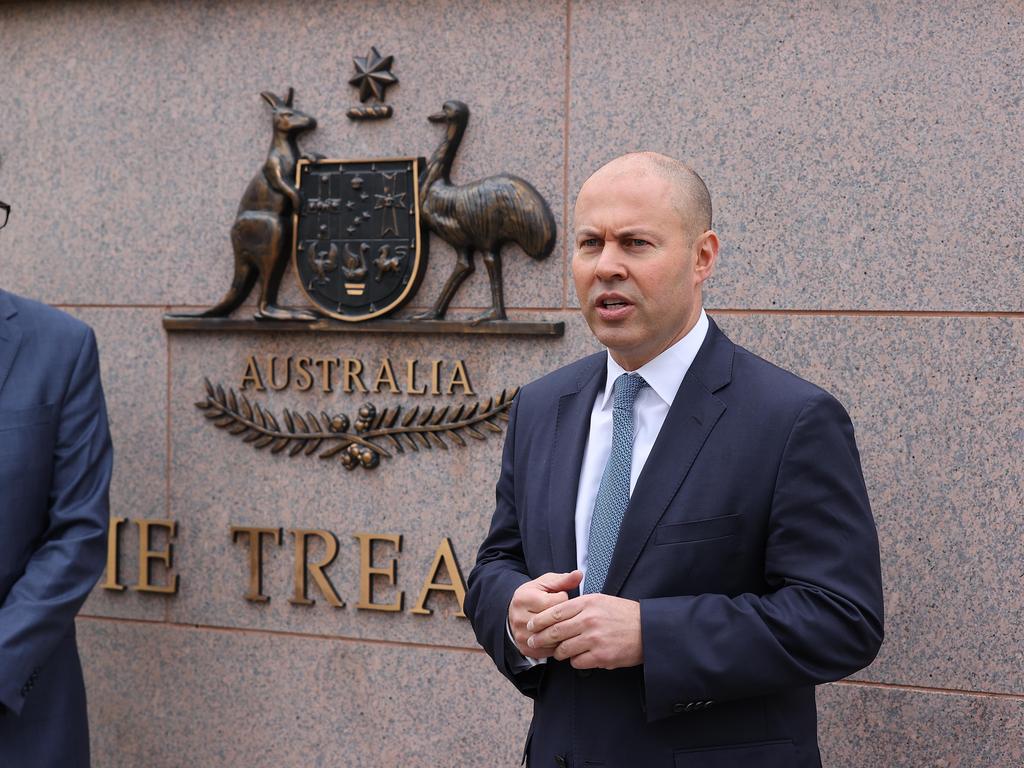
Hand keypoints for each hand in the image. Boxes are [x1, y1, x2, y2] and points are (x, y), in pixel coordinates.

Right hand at [508, 571, 582, 658]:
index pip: (556, 603)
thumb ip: (563, 580)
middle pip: (555, 622)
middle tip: (564, 612)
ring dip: (563, 632)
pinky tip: (558, 636)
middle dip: (565, 617)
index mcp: (524, 598)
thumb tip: (579, 574)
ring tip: (563, 623)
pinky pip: (549, 650)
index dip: (564, 600)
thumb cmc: (533, 595)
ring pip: (553, 638)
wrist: (515, 613)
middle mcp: (519, 618)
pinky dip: (557, 644)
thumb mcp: (545, 584)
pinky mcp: (525, 648)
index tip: (560, 599)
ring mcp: (521, 635)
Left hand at [527, 593, 642, 669]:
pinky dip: (575, 661)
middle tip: (533, 643)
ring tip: (559, 652)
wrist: (647, 630)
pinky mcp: (601, 656)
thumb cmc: (623, 614)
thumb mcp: (601, 600)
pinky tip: (579, 657)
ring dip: (559, 652)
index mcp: (588, 603)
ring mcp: (595, 639)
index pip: (555, 612)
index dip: (539, 621)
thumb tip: (556, 613)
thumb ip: (579, 605)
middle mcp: (589, 620)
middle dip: (541, 639)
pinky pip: (577, 662)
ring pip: (564, 649)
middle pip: (555, 631)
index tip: (531, 626)